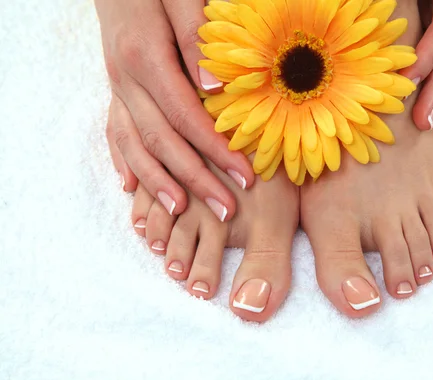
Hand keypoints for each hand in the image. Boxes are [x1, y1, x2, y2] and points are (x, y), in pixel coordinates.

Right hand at [95, 0, 253, 219]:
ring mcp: (115, 87)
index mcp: (145, 57)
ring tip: (180, 213)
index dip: (216, 151)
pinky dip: (124, 161)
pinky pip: (115, 131)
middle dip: (194, 179)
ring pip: (133, 144)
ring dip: (156, 182)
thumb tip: (215, 91)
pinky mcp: (114, 89)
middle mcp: (125, 80)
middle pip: (161, 140)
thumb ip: (197, 42)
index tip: (246, 178)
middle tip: (225, 210)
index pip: (186, 117)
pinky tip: (132, 187)